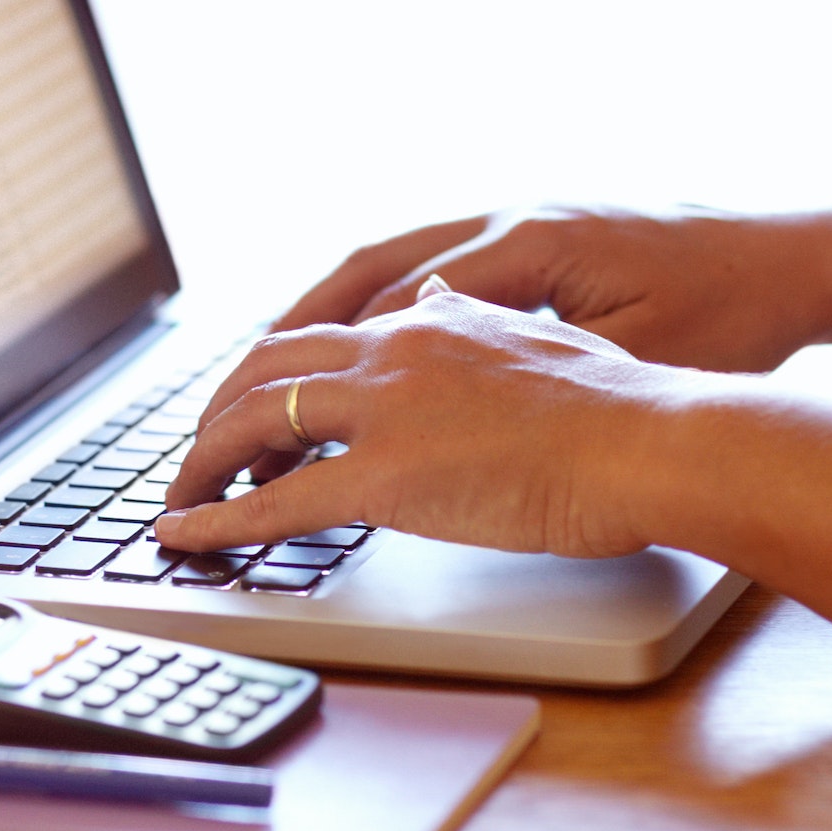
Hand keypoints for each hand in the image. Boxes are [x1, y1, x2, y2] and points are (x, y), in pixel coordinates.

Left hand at [156, 281, 683, 559]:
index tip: (257, 408)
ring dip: (204, 460)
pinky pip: (274, 501)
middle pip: (267, 365)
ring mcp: (383, 411)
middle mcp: (393, 352)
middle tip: (199, 451)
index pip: (326, 338)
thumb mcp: (542, 339)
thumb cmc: (621, 408)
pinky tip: (186, 534)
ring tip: (180, 497)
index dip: (279, 376)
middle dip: (219, 410)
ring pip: (253, 422)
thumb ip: (479, 322)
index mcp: (431, 321)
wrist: (651, 440)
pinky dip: (217, 519)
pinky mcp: (386, 476)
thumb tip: (441, 296)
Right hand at [275, 204, 831, 373]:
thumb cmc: (736, 311)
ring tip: (266, 362)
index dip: (330, 363)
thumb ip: (545, 376)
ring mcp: (521, 222)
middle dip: (294, 327)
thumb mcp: (642, 357)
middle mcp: (512, 221)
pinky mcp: (538, 238)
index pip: (398, 305)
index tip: (276, 417)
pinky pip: (431, 264)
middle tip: (236, 385)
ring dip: (325, 309)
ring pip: (391, 260)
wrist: (802, 256)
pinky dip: (378, 300)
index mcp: (532, 245)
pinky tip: (358, 343)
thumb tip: (458, 406)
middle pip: (370, 266)